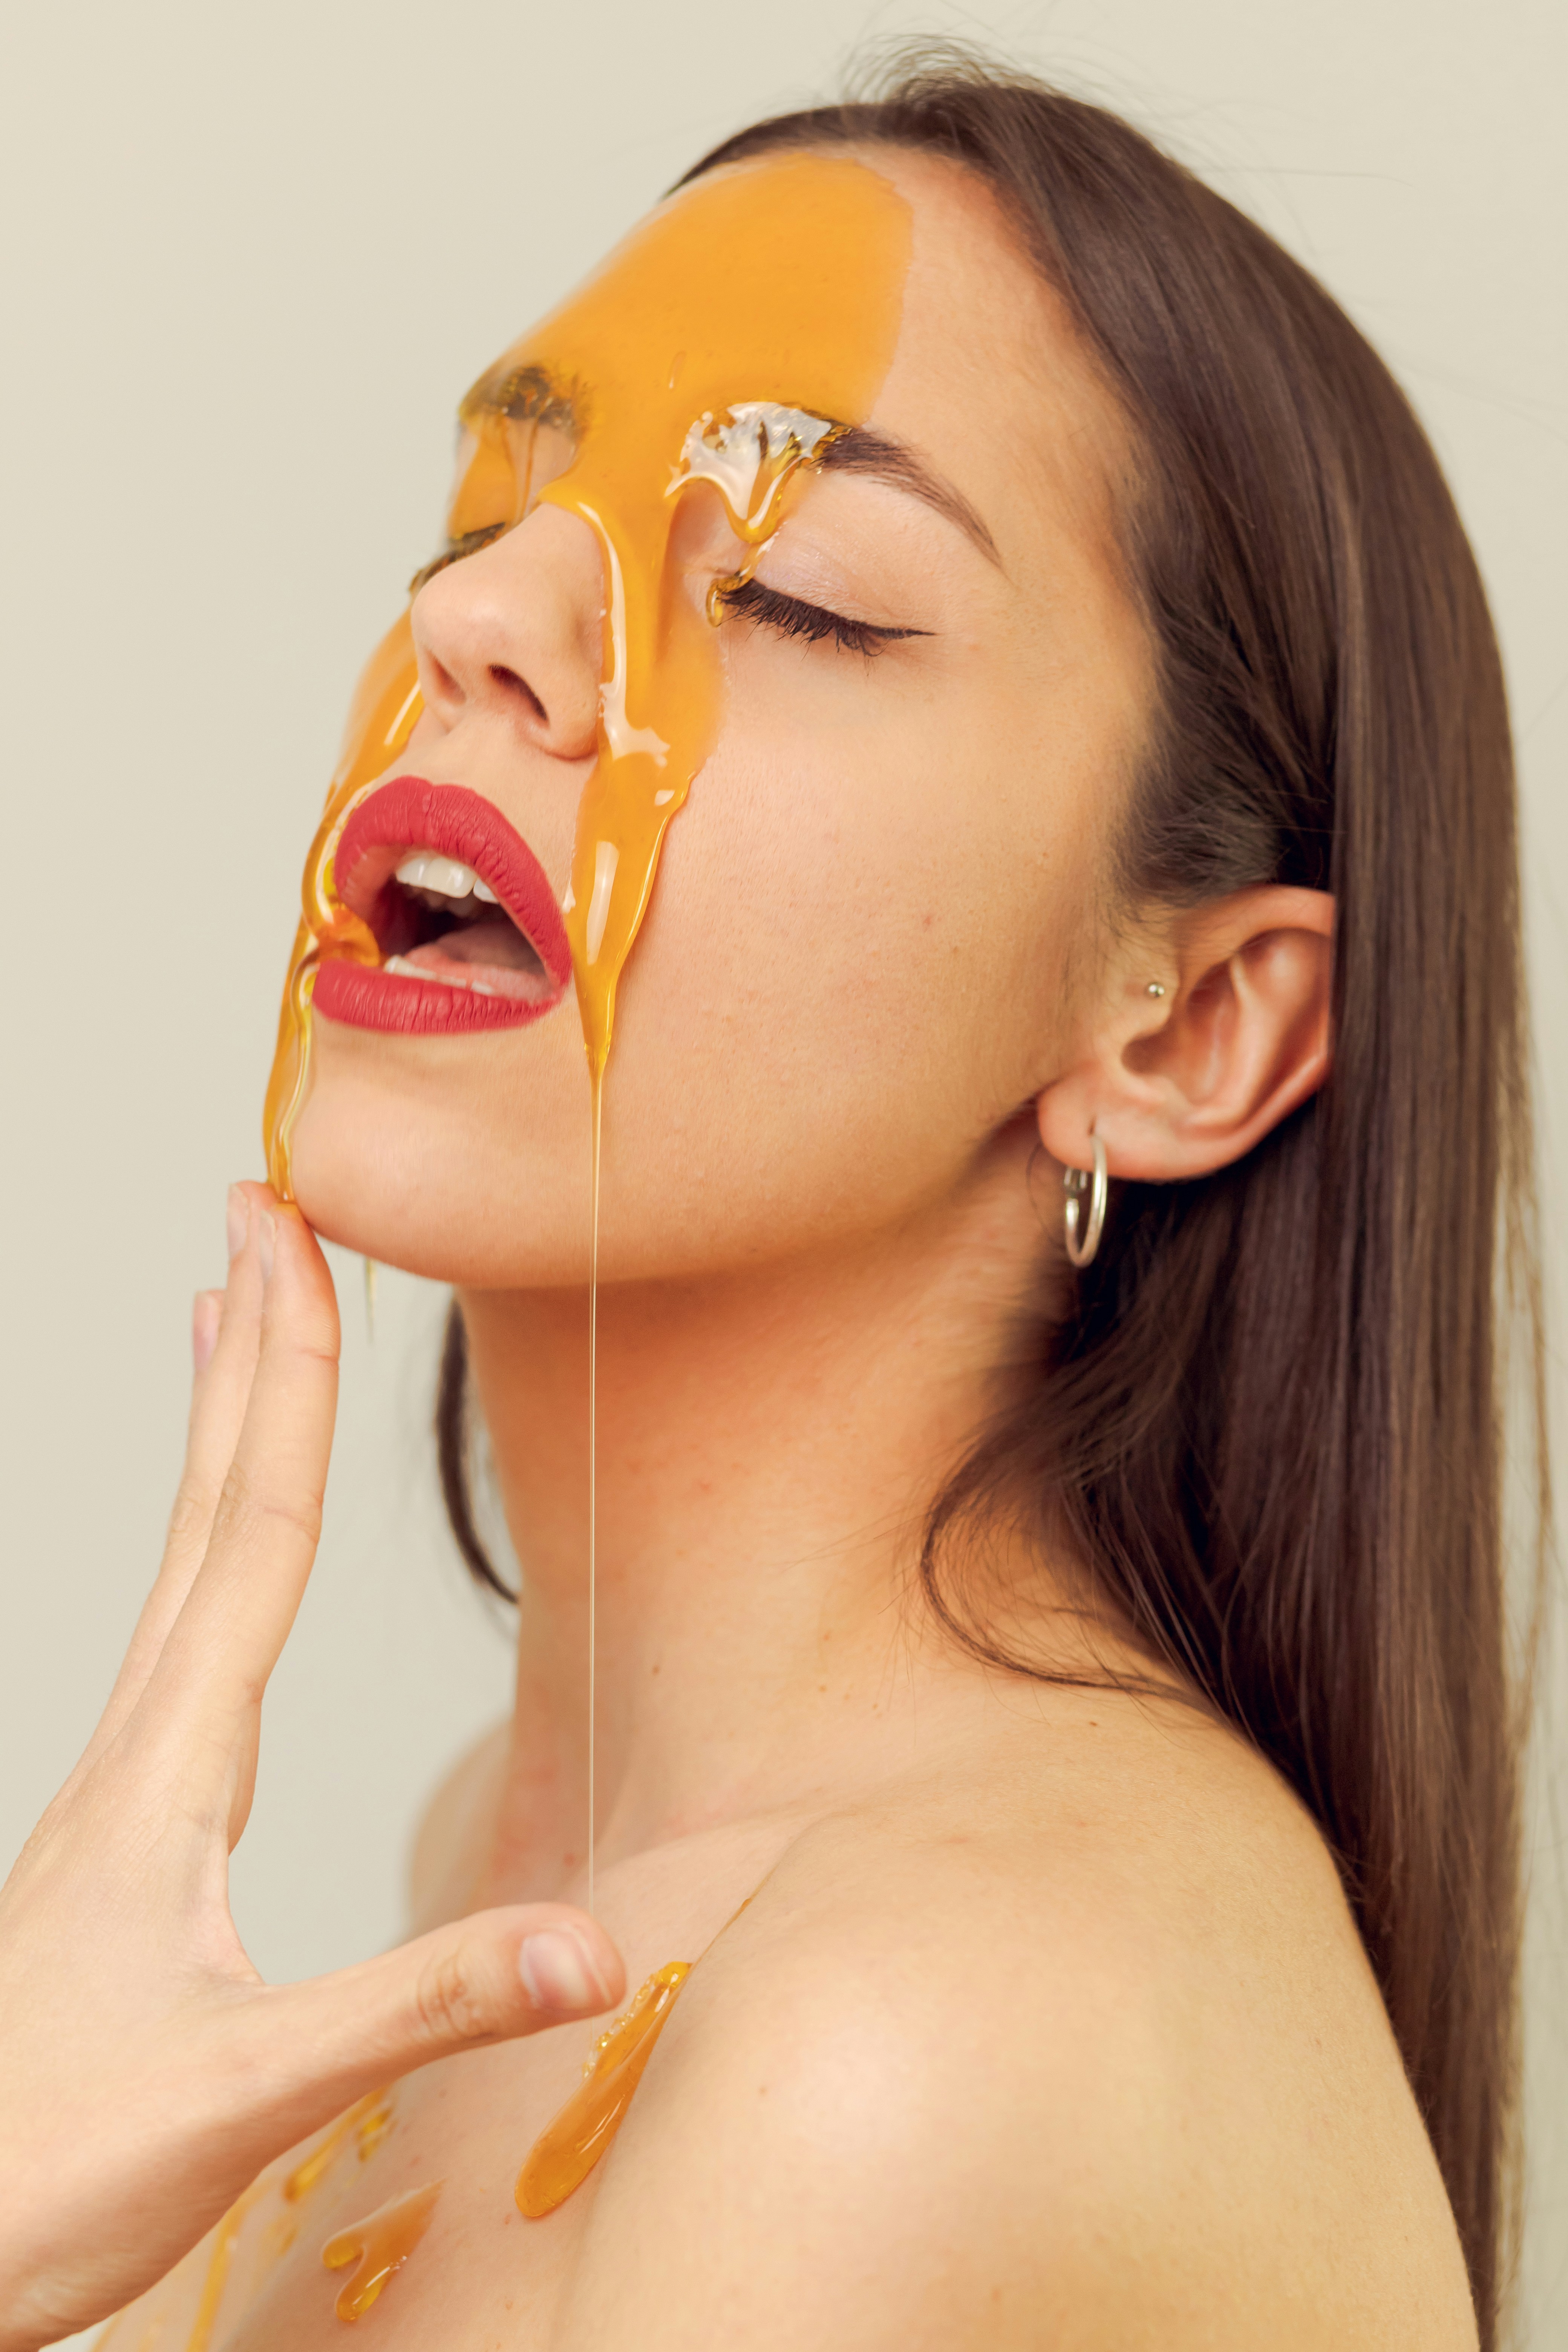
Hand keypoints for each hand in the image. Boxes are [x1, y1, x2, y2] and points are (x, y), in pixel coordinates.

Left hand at [0, 1185, 622, 2351]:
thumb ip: (421, 2004)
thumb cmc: (51, 2169)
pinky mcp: (129, 1829)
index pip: (253, 1534)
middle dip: (245, 1352)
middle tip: (258, 1208)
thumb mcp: (248, 2093)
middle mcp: (139, 1751)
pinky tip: (214, 1552)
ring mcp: (125, 1786)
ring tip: (224, 1318)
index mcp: (171, 1773)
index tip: (293, 1244)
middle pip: (208, 1511)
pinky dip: (205, 1540)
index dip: (284, 1382)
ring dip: (217, 1428)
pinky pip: (175, 1629)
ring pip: (183, 1560)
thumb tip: (590, 1952)